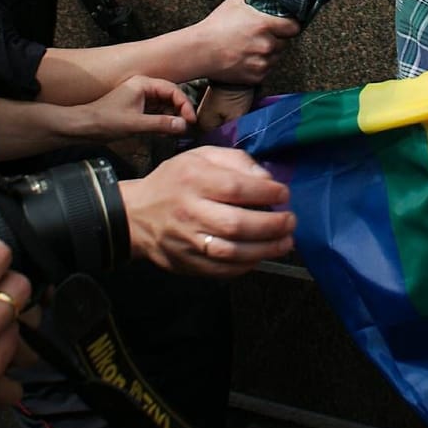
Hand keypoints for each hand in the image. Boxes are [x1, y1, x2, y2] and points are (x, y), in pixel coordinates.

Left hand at [73, 74, 194, 142]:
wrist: (84, 127)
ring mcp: (140, 97)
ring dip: (173, 115)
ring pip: (164, 103)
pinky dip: (164, 119)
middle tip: (188, 125)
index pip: (172, 89)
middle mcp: (143, 87)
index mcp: (143, 83)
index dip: (184, 104)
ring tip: (179, 129)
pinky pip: (157, 111)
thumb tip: (183, 125)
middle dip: (181, 109)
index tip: (191, 119)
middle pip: (170, 95)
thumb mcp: (135, 124)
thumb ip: (160, 124)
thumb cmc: (105, 121)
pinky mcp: (137, 107)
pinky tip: (167, 129)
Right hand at [122, 146, 292, 276]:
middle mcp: (188, 211)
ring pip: (230, 252)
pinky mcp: (186, 263)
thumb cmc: (175, 181)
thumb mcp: (201, 157)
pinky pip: (220, 270)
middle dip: (271, 225)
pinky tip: (260, 255)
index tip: (283, 194)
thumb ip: (236, 161)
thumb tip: (268, 180)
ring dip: (265, 249)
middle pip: (236, 224)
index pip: (235, 188)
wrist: (136, 214)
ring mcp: (186, 241)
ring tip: (285, 242)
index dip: (266, 193)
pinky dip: (245, 265)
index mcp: (192, 179)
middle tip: (290, 221)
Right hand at [184, 0, 298, 82]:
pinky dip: (259, 65)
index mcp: (264, 25)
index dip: (290, 25)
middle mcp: (266, 44)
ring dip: (268, 53)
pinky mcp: (257, 76)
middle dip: (276, 39)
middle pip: (284, 43)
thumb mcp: (233, 2)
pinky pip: (266, 69)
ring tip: (250, 48)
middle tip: (260, 36)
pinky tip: (246, 58)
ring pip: (275, 57)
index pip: (294, 27)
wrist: (200, 51)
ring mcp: (262, 62)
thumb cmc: (215, 27)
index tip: (286, 25)